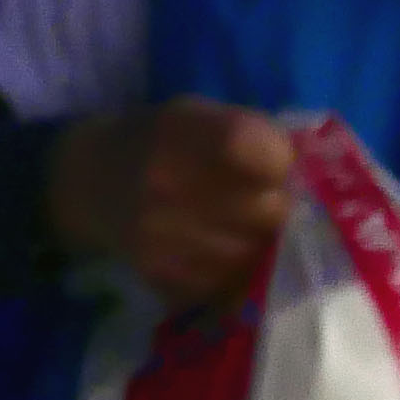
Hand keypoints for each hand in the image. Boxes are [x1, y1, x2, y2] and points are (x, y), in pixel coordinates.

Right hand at [49, 99, 293, 306]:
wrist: (89, 187)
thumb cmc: (158, 142)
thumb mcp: (195, 115)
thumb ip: (251, 133)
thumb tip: (310, 171)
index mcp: (180, 132)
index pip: (261, 151)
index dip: (282, 161)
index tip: (276, 163)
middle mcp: (168, 185)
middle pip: (269, 210)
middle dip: (279, 206)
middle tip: (265, 201)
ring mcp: (165, 240)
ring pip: (257, 254)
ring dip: (262, 243)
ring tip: (243, 227)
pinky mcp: (166, 282)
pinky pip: (232, 284)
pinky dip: (240, 271)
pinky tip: (223, 250)